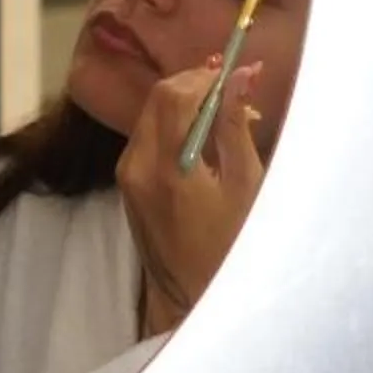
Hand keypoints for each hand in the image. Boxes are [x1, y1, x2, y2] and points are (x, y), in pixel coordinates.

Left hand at [117, 61, 265, 338]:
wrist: (192, 298)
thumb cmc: (230, 247)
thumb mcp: (245, 186)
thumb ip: (236, 126)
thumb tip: (241, 77)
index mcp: (166, 168)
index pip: (176, 95)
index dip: (208, 77)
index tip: (241, 74)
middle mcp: (136, 167)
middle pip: (158, 98)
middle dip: (196, 84)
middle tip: (234, 88)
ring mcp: (127, 177)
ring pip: (151, 115)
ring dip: (185, 103)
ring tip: (225, 111)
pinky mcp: (128, 186)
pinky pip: (146, 137)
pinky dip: (173, 125)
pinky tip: (203, 135)